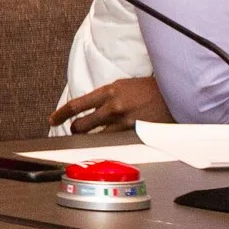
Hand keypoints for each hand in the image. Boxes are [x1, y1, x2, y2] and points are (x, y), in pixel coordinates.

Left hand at [51, 75, 171, 134]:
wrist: (176, 94)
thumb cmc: (149, 89)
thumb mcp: (123, 85)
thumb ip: (105, 96)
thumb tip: (89, 107)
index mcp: (109, 92)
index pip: (76, 105)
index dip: (60, 114)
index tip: (52, 120)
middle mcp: (114, 107)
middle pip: (81, 126)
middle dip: (74, 130)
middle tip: (74, 131)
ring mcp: (125, 123)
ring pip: (97, 137)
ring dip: (91, 139)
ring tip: (93, 138)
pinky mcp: (136, 134)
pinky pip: (116, 142)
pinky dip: (111, 143)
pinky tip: (113, 142)